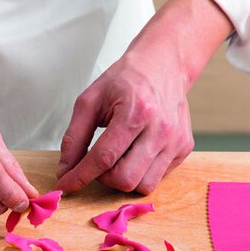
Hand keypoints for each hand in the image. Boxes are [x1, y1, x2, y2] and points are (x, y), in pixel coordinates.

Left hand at [55, 0, 232, 193]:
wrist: (162, 65)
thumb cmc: (124, 80)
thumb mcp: (90, 101)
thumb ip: (74, 137)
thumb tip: (66, 170)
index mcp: (135, 112)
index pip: (103, 158)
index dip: (80, 176)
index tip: (65, 185)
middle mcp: (160, 130)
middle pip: (125, 179)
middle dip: (102, 179)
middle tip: (96, 162)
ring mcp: (176, 141)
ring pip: (143, 186)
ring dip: (122, 179)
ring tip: (116, 157)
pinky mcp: (184, 148)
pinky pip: (157, 178)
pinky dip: (139, 173)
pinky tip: (134, 152)